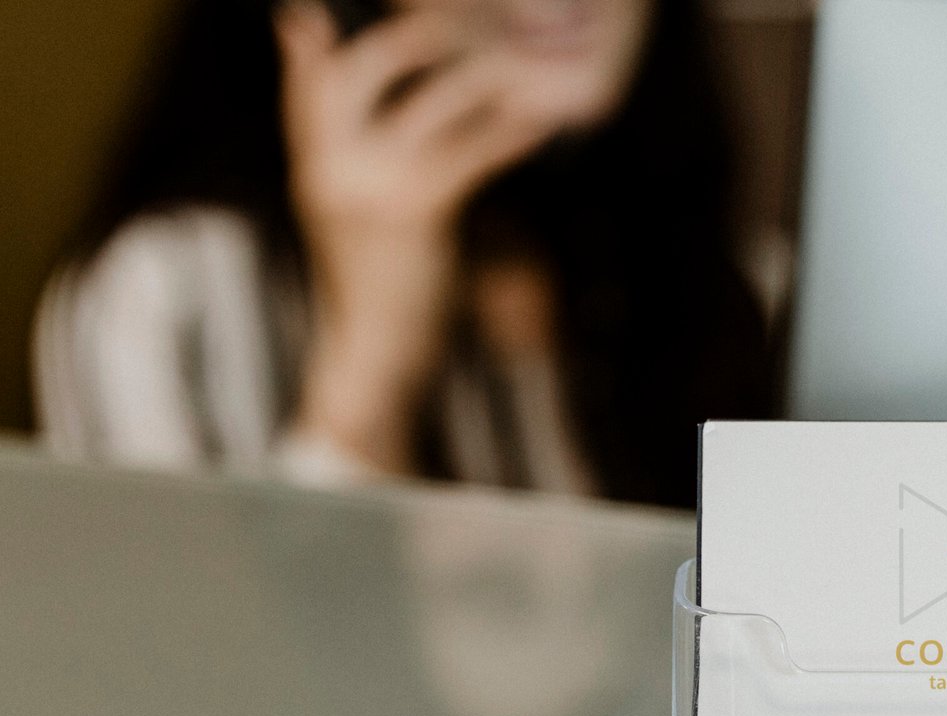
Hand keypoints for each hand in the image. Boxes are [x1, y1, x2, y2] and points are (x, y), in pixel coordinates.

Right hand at [274, 2, 565, 471]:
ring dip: (484, 73)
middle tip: (469, 18)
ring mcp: (369, 185)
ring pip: (430, 101)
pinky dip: (511, 131)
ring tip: (524, 59)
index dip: (325, 35)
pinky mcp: (415, 212)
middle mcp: (330, 163)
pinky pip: (470, 151)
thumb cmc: (380, 282)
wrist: (375, 354)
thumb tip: (385, 113)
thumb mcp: (353, 211)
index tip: (345, 4)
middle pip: (365, 65)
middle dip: (420, 33)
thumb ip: (357, 153)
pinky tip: (543, 121)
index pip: (308, 77)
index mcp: (314, 161)